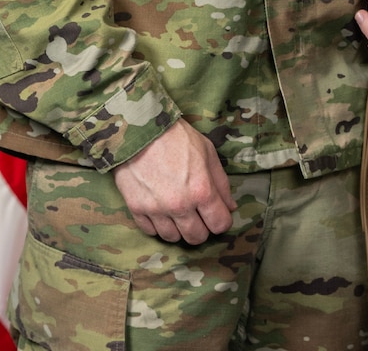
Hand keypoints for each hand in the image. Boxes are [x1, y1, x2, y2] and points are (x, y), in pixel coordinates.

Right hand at [113, 118, 235, 244]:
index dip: (222, 221)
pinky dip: (158, 225)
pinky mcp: (136, 209)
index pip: (219, 224)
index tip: (218, 214)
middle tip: (198, 215)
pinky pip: (151, 231)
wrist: (140, 130)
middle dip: (202, 228)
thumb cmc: (178, 137)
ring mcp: (156, 210)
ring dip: (179, 228)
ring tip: (179, 212)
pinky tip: (161, 210)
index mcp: (201, 190)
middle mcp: (180, 205)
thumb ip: (221, 182)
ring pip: (173, 238)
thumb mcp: (207, 152)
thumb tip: (230, 206)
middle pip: (196, 237)